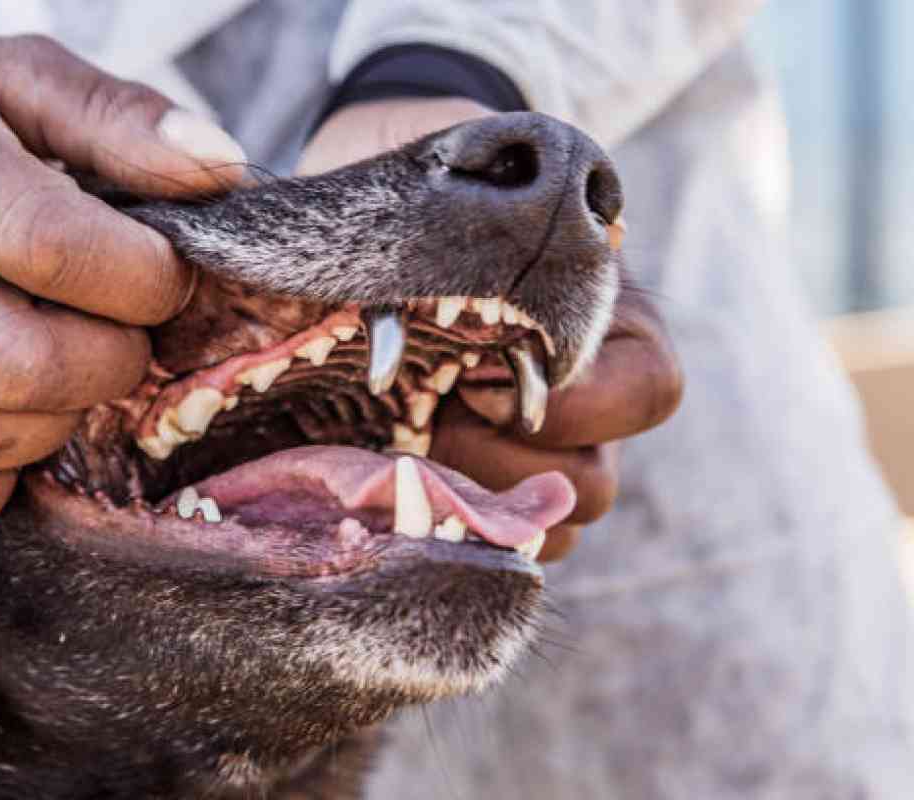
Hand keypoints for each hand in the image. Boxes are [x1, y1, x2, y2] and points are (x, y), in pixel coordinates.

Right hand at [0, 36, 245, 533]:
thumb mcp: (21, 81)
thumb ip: (124, 120)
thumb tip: (222, 171)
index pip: (51, 248)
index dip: (143, 280)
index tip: (165, 275)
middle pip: (19, 363)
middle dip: (110, 363)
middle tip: (121, 332)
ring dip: (49, 428)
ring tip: (64, 376)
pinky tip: (7, 436)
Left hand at [301, 99, 682, 560]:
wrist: (394, 213)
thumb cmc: (442, 184)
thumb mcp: (475, 164)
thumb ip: (493, 190)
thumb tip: (463, 203)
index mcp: (614, 326)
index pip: (649, 392)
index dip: (569, 405)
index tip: (474, 375)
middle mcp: (591, 402)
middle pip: (592, 486)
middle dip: (497, 465)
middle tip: (423, 418)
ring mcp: (541, 453)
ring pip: (549, 529)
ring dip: (472, 507)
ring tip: (401, 450)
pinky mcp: (486, 483)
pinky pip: (499, 542)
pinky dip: (454, 529)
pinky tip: (395, 483)